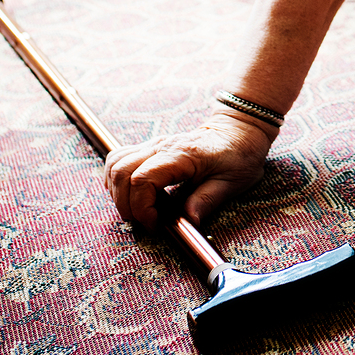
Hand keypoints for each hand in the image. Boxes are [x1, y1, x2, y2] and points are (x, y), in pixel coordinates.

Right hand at [103, 110, 274, 228]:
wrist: (238, 131)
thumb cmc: (238, 156)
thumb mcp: (231, 182)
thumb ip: (207, 200)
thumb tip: (189, 221)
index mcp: (182, 155)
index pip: (142, 179)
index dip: (141, 207)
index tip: (155, 224)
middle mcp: (162, 146)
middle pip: (122, 172)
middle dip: (125, 204)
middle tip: (144, 222)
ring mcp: (154, 145)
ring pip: (115, 163)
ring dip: (117, 192)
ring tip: (137, 210)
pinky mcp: (150, 147)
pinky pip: (119, 159)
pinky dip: (116, 179)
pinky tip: (130, 194)